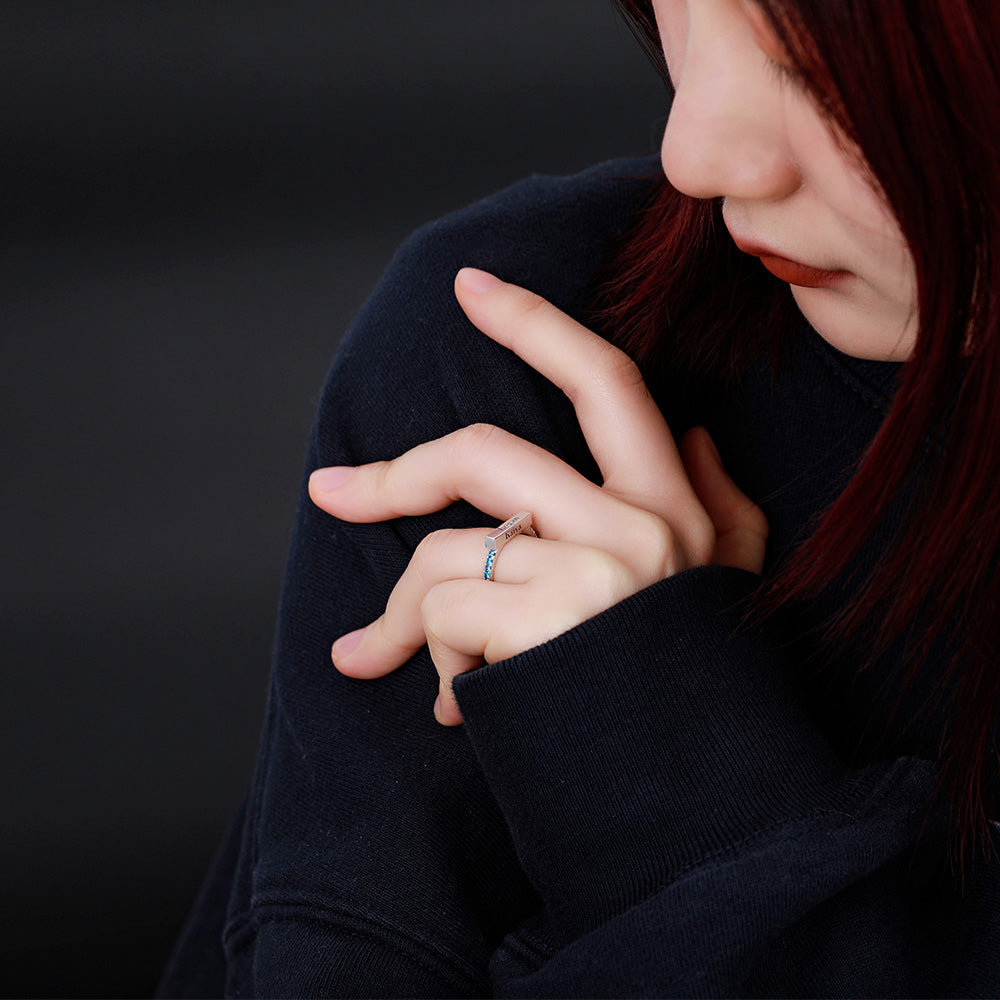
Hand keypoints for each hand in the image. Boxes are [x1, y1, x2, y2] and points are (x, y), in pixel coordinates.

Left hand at [309, 268, 767, 724]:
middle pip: (482, 452)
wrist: (713, 805)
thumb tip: (693, 433)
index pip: (604, 382)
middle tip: (333, 492)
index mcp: (676, 504)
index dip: (536, 323)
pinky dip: (432, 663)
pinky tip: (457, 708)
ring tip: (415, 665)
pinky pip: (446, 616)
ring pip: (446, 551)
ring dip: (410, 618)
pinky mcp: (545, 629)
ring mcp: (592, 576)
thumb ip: (721, 501)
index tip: (472, 287)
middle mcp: (640, 526)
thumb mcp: (729, 584)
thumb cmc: (699, 692)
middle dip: (394, 474)